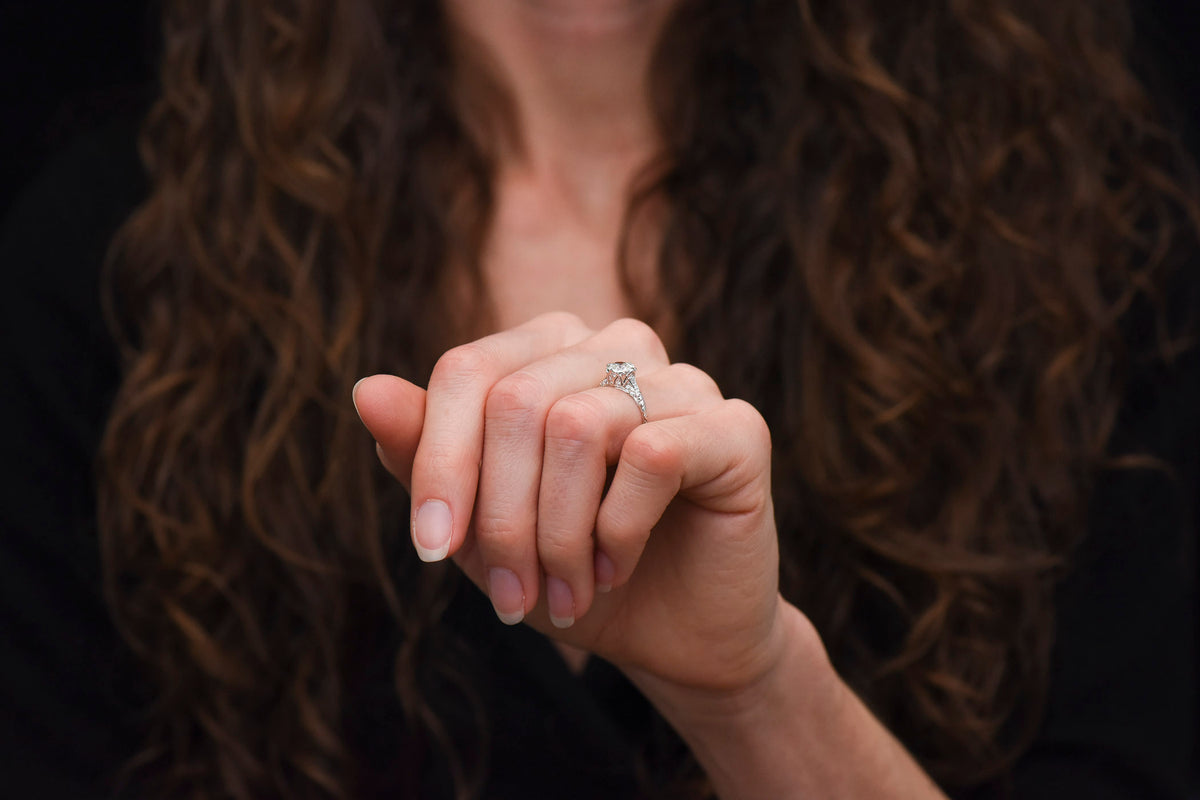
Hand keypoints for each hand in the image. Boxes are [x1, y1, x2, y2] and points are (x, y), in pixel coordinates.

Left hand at [353, 312, 786, 691]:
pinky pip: (651, 454)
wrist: (674, 636)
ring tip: (564, 593)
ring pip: (577, 424)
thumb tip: (364, 389)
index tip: (431, 552)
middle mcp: (618, 347)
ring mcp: (683, 381)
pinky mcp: (735, 427)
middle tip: (511, 599)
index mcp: (552, 352)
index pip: (467, 370)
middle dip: (499, 517)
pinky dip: (616, 530)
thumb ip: (426, 456)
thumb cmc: (571, 570)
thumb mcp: (480, 525)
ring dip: (557, 536)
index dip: (438, 462)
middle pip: (516, 399)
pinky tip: (615, 569)